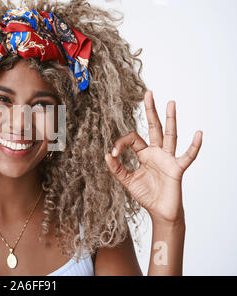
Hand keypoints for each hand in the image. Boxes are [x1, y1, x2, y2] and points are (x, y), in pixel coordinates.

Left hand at [105, 90, 202, 224]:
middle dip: (151, 111)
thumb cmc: (146, 194)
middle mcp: (157, 152)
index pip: (132, 139)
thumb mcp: (127, 180)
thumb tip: (106, 154)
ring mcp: (168, 159)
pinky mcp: (177, 169)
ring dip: (170, 119)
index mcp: (144, 154)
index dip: (120, 143)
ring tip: (171, 103)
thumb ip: (116, 168)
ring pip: (170, 135)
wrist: (160, 211)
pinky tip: (198, 133)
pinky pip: (187, 156)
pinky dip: (194, 146)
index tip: (112, 154)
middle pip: (154, 127)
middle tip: (148, 93)